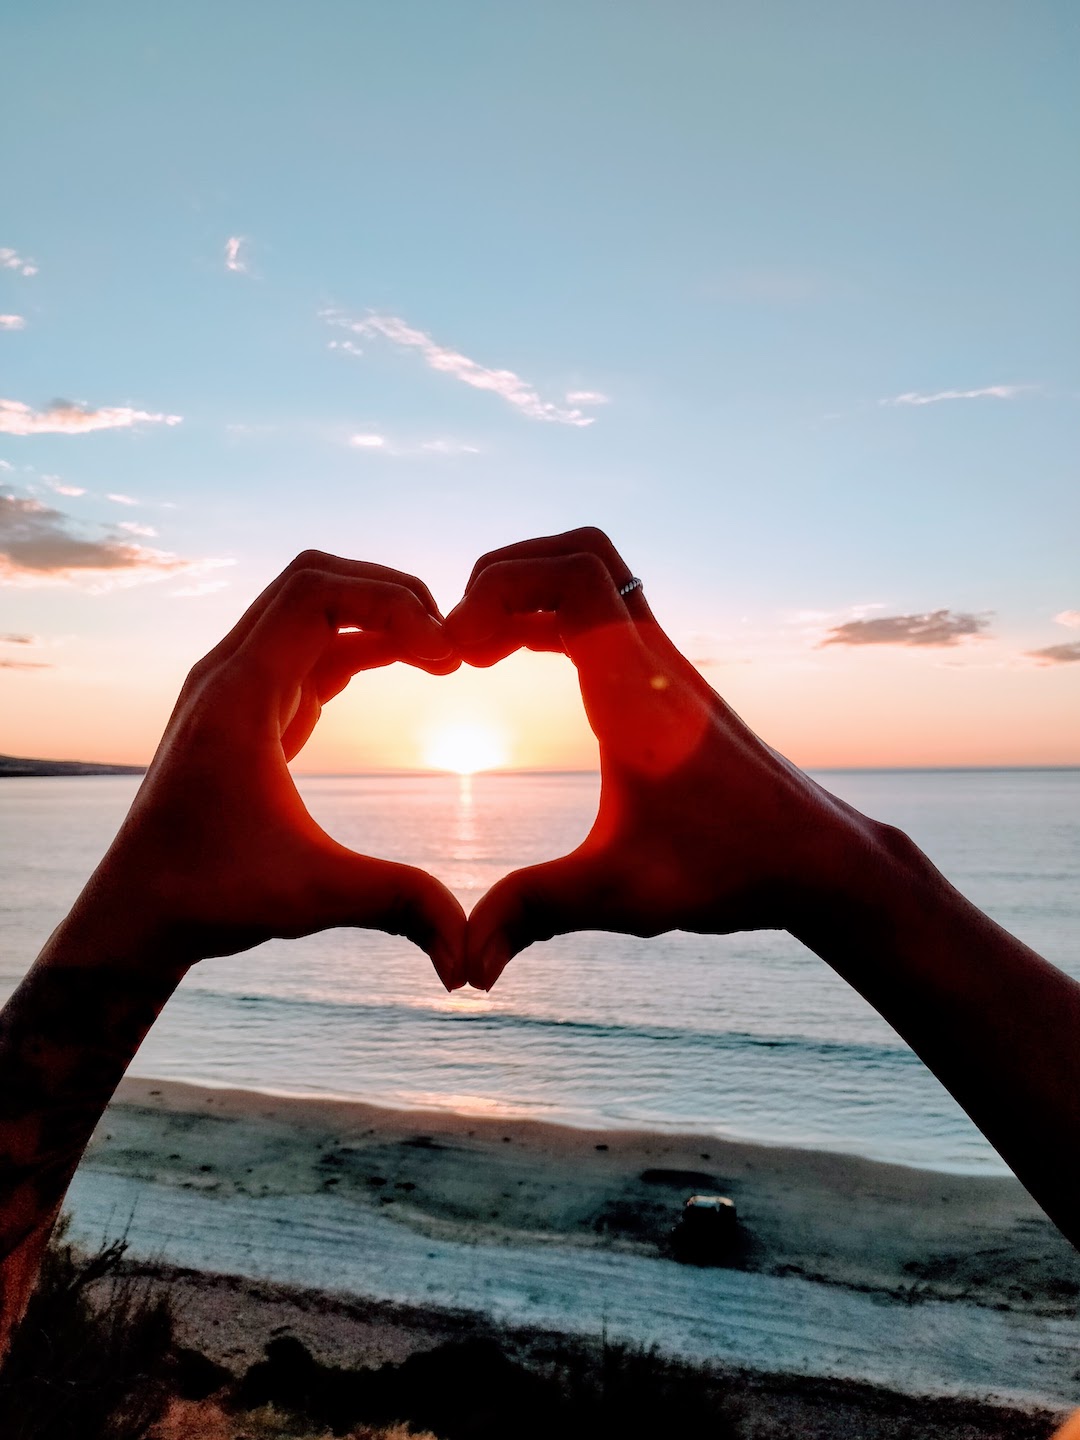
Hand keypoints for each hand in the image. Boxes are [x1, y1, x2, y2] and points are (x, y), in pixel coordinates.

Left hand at [76, 551, 467, 987]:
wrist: (135, 915)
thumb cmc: (209, 897)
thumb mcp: (313, 895)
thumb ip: (398, 904)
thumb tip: (470, 953)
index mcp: (239, 694)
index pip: (317, 593)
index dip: (391, 604)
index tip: (446, 656)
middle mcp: (229, 674)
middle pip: (313, 581)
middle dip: (389, 595)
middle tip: (451, 641)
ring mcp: (234, 688)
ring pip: (310, 611)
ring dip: (376, 618)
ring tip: (440, 657)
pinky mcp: (246, 711)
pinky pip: (306, 648)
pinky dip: (358, 646)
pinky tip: (404, 669)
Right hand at [448, 528, 874, 988]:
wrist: (817, 860)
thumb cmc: (729, 870)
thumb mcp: (620, 894)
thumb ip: (533, 915)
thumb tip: (466, 970)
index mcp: (637, 691)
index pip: (574, 578)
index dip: (499, 589)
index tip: (455, 651)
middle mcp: (655, 660)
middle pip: (583, 551)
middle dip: (507, 574)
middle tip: (460, 637)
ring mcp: (668, 665)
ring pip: (599, 576)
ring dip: (531, 591)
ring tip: (479, 648)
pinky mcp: (672, 682)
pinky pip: (606, 613)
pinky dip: (554, 617)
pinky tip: (520, 662)